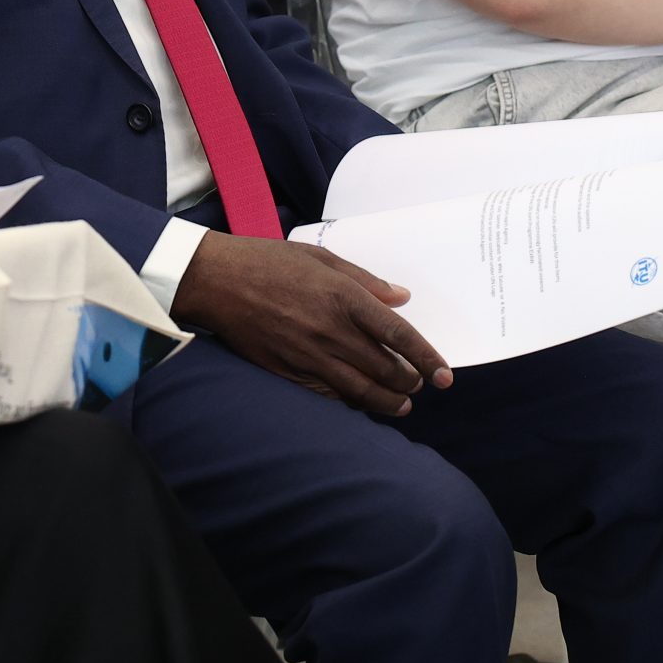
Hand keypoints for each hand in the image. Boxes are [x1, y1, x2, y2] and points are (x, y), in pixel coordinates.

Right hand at [174, 232, 451, 416]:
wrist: (217, 281)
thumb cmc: (269, 260)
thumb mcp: (321, 258)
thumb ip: (365, 280)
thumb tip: (401, 297)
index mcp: (344, 298)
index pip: (399, 335)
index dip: (427, 358)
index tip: (446, 376)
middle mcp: (332, 331)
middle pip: (386, 370)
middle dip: (409, 382)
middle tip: (418, 383)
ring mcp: (309, 356)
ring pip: (361, 391)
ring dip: (388, 402)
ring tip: (401, 404)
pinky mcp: (289, 372)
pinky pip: (329, 396)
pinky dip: (350, 402)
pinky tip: (359, 401)